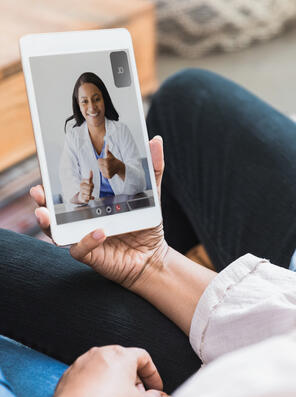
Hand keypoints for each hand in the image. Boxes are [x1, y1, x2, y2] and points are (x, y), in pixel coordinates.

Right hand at [31, 136, 166, 291]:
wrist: (153, 256)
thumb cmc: (146, 224)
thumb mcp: (151, 194)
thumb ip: (153, 170)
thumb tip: (156, 141)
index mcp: (92, 203)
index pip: (68, 190)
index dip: (53, 182)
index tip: (45, 170)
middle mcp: (83, 220)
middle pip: (53, 209)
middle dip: (42, 200)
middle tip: (38, 190)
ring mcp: (84, 237)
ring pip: (56, 231)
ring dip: (48, 222)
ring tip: (45, 212)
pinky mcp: (91, 255)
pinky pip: (80, 249)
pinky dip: (86, 241)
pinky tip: (98, 232)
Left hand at [48, 346, 168, 396]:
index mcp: (123, 354)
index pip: (144, 358)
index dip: (153, 374)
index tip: (155, 387)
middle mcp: (103, 352)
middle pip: (125, 362)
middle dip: (134, 379)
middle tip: (137, 395)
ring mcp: (85, 360)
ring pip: (106, 367)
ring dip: (115, 381)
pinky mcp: (71, 372)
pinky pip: (89, 374)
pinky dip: (96, 384)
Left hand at [98, 144, 125, 179]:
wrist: (120, 167)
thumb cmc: (114, 160)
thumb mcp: (110, 155)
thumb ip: (107, 150)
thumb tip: (107, 144)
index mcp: (107, 161)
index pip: (98, 161)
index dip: (101, 160)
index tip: (105, 160)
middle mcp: (107, 167)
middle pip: (99, 166)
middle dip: (101, 164)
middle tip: (106, 164)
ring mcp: (108, 172)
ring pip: (100, 170)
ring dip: (103, 169)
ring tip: (107, 167)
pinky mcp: (109, 176)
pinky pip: (103, 174)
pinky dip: (104, 173)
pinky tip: (108, 171)